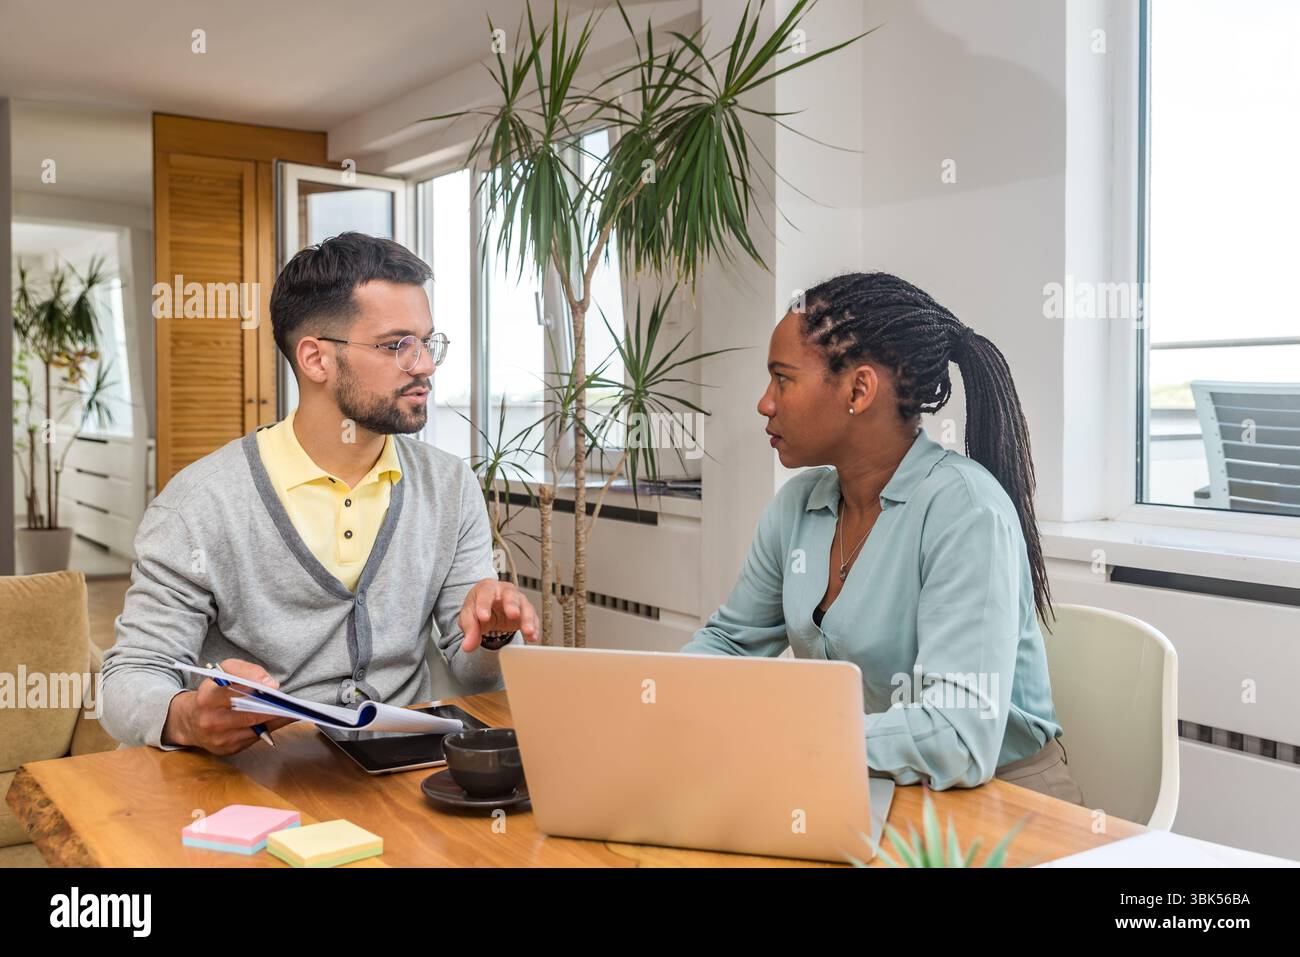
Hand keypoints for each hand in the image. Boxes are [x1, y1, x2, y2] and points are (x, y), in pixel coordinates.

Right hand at [161, 658, 296, 754]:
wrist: (188, 721)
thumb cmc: (211, 692)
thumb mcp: (221, 673)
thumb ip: (244, 671)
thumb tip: (269, 684)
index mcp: (207, 698)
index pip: (235, 693)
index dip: (256, 689)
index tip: (274, 686)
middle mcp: (211, 721)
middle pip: (250, 715)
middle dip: (273, 708)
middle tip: (292, 703)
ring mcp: (219, 738)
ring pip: (256, 729)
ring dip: (276, 720)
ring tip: (292, 710)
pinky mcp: (227, 750)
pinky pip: (254, 739)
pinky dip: (269, 728)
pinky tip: (279, 720)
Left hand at [458, 579, 539, 651]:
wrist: (489, 608)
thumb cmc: (479, 606)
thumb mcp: (469, 616)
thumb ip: (469, 630)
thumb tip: (468, 646)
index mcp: (488, 588)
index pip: (486, 594)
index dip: (484, 605)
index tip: (483, 618)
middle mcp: (505, 591)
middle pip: (510, 595)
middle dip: (512, 605)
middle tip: (513, 614)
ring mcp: (518, 600)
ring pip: (525, 606)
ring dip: (527, 619)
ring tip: (527, 631)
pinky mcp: (526, 612)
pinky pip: (533, 618)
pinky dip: (534, 627)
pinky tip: (532, 636)